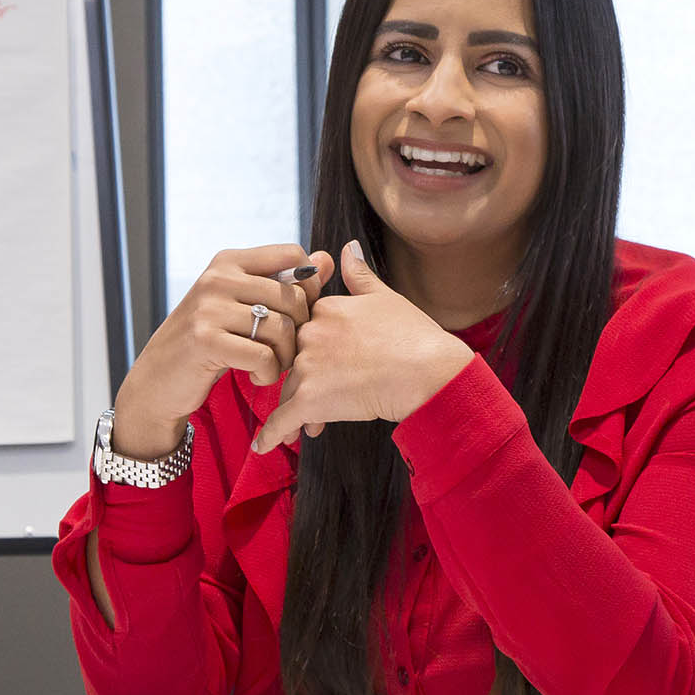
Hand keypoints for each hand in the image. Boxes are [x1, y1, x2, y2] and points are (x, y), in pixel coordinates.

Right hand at [110, 244, 330, 457]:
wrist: (158, 380)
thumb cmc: (208, 341)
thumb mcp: (242, 305)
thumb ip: (284, 282)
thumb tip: (326, 260)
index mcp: (229, 260)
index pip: (292, 255)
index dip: (308, 286)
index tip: (296, 314)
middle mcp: (217, 278)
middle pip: (293, 297)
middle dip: (299, 331)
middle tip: (283, 350)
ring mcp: (209, 308)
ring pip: (282, 328)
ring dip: (285, 357)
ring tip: (270, 366)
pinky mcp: (206, 341)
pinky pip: (264, 356)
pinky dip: (268, 373)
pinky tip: (255, 375)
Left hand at [253, 241, 474, 451]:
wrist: (429, 372)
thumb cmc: (416, 337)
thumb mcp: (386, 298)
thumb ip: (360, 275)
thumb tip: (347, 248)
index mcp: (327, 309)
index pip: (305, 331)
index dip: (314, 351)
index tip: (323, 363)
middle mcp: (312, 335)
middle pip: (293, 361)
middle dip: (304, 380)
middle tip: (321, 396)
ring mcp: (309, 366)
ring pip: (290, 390)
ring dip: (300, 408)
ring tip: (312, 424)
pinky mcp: (311, 398)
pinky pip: (283, 419)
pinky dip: (273, 433)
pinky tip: (265, 446)